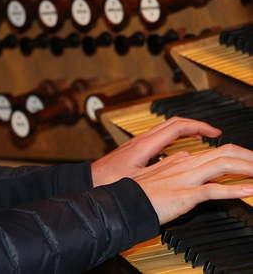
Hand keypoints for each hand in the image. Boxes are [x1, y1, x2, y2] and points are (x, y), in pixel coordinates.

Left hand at [91, 117, 220, 186]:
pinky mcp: (137, 147)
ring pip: (167, 127)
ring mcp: (139, 142)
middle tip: (211, 133)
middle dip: (195, 124)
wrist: (90, 180)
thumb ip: (156, 174)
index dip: (198, 126)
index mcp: (145, 145)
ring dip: (185, 129)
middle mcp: (143, 139)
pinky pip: (161, 135)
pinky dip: (175, 136)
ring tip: (200, 138)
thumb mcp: (135, 181)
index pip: (177, 126)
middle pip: (174, 122)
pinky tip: (179, 147)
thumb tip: (179, 171)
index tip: (213, 132)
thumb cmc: (108, 180)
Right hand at [135, 144, 252, 224]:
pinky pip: (214, 190)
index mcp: (180, 160)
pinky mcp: (185, 194)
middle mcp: (186, 165)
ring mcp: (186, 178)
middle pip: (224, 152)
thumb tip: (188, 164)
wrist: (125, 201)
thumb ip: (175, 167)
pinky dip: (235, 190)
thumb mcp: (159, 174)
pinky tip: (250, 190)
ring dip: (247, 166)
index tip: (245, 160)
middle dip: (248, 155)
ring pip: (223, 164)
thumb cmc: (139, 190)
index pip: (214, 152)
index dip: (234, 154)